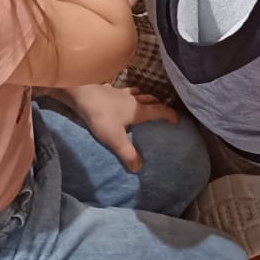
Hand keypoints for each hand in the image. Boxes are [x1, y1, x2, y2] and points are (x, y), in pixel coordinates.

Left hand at [62, 83, 178, 172]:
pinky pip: (122, 91)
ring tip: (144, 103)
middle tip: (161, 112)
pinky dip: (125, 94)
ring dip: (143, 97)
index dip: (170, 115)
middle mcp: (133, 100)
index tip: (176, 120)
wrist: (83, 95)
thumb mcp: (116, 139)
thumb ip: (128, 153)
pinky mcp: (108, 90)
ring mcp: (120, 93)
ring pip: (138, 93)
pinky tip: (119, 97)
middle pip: (151, 100)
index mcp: (139, 110)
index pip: (160, 110)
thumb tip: (139, 169)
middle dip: (158, 105)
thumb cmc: (102, 116)